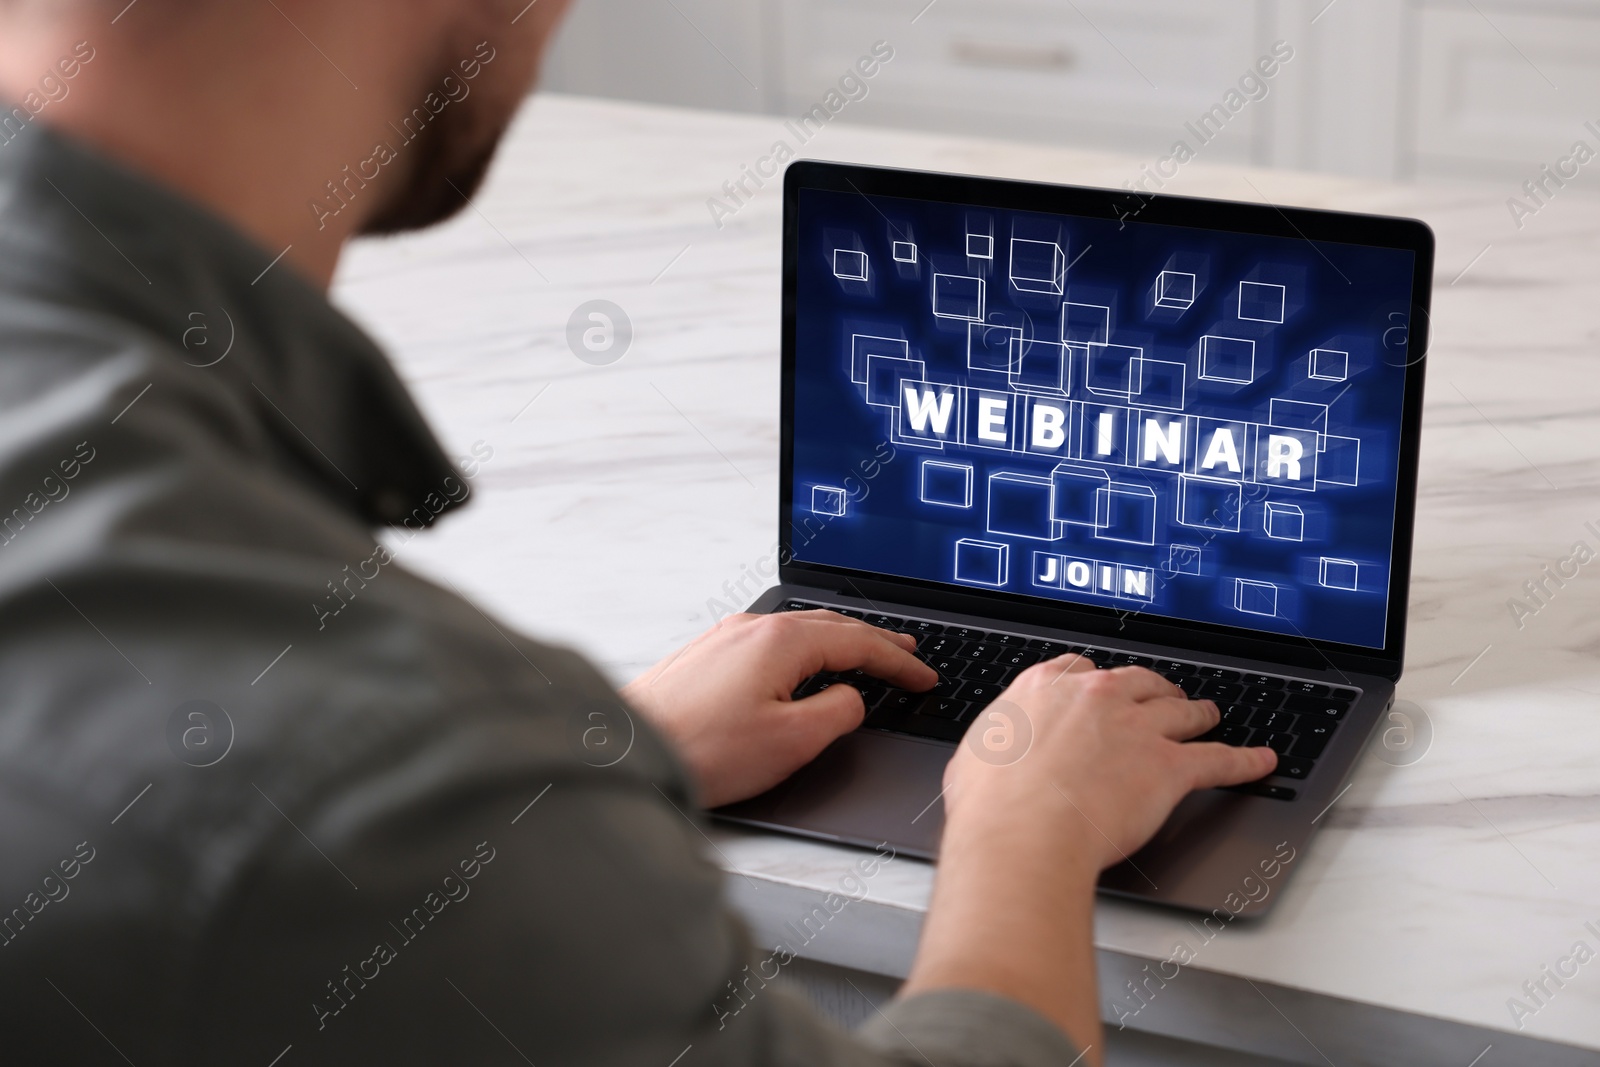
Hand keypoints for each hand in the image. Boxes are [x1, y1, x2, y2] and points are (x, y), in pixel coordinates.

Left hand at [622, 611, 936, 807]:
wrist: (626, 751)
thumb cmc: (702, 750)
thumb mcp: (793, 740)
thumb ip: (837, 713)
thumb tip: (850, 700)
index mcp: (782, 641)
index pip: (859, 643)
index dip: (899, 663)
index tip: (924, 677)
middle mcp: (752, 628)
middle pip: (830, 626)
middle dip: (874, 641)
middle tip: (906, 653)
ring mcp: (724, 639)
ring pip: (798, 631)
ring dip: (838, 641)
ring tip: (864, 654)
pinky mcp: (704, 657)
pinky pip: (769, 643)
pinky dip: (803, 649)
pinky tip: (802, 665)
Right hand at [943, 654, 1277, 867]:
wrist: (1023, 833)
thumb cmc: (992, 805)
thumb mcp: (975, 758)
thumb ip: (996, 745)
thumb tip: (991, 758)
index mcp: (1045, 687)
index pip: (1080, 669)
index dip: (1097, 682)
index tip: (1100, 690)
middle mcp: (1096, 697)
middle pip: (1138, 682)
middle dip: (1153, 690)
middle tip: (1163, 697)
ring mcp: (1137, 728)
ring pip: (1180, 712)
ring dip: (1198, 713)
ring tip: (1208, 716)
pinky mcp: (1169, 767)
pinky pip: (1218, 759)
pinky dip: (1244, 761)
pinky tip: (1259, 761)